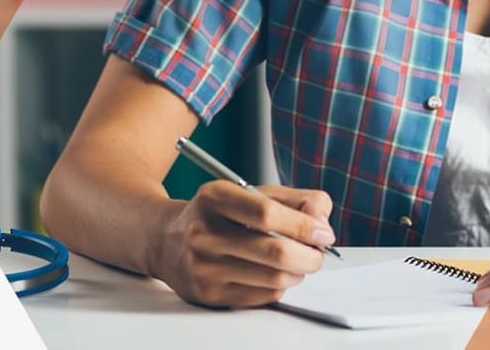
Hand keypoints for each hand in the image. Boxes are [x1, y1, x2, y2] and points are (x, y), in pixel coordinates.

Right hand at [151, 182, 335, 306]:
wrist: (166, 240)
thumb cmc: (219, 215)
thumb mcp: (251, 193)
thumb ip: (294, 200)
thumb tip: (321, 222)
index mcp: (214, 198)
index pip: (267, 213)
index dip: (304, 226)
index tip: (323, 233)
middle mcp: (204, 232)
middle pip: (276, 252)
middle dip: (310, 256)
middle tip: (318, 253)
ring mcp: (203, 266)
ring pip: (274, 279)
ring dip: (298, 273)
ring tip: (297, 263)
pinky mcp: (207, 294)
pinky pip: (263, 296)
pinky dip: (280, 287)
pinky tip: (275, 274)